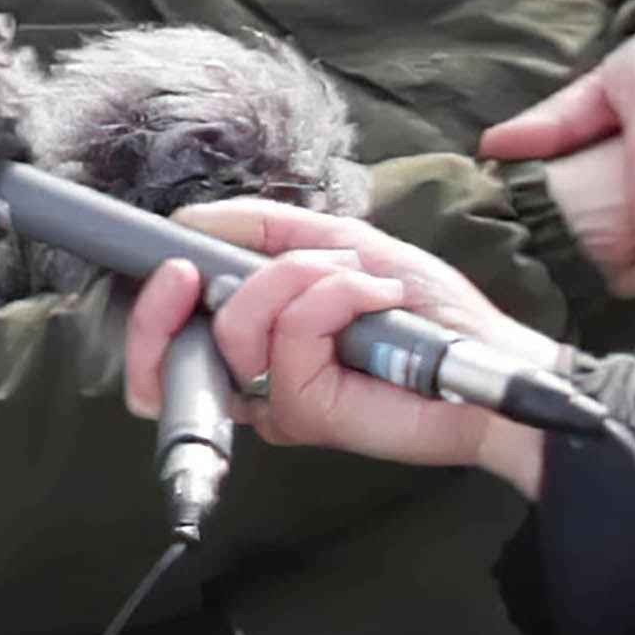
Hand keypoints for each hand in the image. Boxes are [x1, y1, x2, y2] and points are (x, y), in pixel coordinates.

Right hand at [119, 198, 551, 493]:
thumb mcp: (336, 241)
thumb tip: (188, 220)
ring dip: (298, 279)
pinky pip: (291, 335)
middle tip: (184, 271)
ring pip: (237, 327)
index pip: (165, 340)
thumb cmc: (424, 307)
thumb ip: (263, 228)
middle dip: (160, 307)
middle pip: (167, 350)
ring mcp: (275, 398)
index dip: (148, 306)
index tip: (171, 262)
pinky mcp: (305, 413)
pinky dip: (335, 297)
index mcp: (252, 336)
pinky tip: (375, 300)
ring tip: (356, 280)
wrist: (486, 352)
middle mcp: (253, 375)